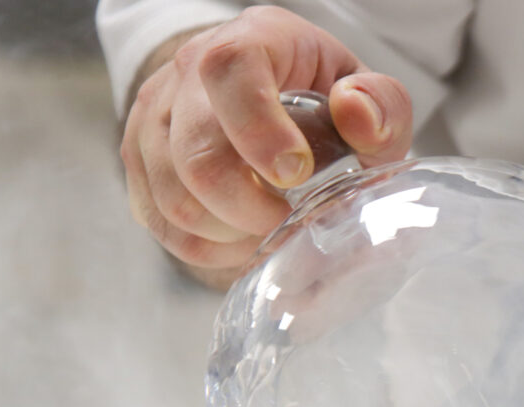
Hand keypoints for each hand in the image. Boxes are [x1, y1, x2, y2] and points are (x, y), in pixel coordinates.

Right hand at [120, 5, 412, 280]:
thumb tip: (357, 115)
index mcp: (253, 41)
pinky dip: (206, 248)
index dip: (258, 130)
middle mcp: (189, 73)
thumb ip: (381, 106)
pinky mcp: (142, 161)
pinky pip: (161, 222)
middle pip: (196, 154)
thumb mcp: (368, 96)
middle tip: (288, 219)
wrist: (270, 99)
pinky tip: (240, 240)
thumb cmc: (325, 102)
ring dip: (228, 233)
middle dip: (248, 208)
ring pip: (174, 199)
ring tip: (268, 228)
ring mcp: (157, 117)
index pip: (230, 70)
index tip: (296, 175)